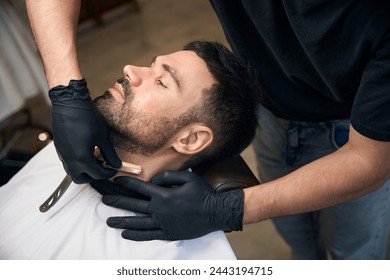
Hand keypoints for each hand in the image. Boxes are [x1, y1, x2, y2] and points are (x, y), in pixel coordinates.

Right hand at [49, 79, 120, 182]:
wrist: (69, 103)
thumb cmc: (87, 118)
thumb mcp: (103, 137)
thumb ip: (110, 154)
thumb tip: (116, 164)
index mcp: (82, 158)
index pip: (97, 174)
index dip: (108, 173)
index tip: (114, 169)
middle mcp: (69, 159)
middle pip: (80, 178)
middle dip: (92, 176)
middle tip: (103, 168)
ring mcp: (62, 154)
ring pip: (72, 171)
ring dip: (84, 169)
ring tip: (95, 158)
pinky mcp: (59, 148)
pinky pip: (68, 162)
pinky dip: (77, 162)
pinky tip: (86, 151)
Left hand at [102, 171, 243, 240]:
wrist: (215, 212)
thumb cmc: (203, 193)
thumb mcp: (188, 177)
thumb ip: (168, 176)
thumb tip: (153, 181)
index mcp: (164, 195)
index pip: (140, 188)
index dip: (126, 183)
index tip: (116, 181)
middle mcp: (160, 210)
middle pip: (134, 205)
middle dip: (117, 201)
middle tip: (104, 199)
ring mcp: (163, 224)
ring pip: (137, 222)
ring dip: (122, 221)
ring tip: (109, 221)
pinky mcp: (168, 234)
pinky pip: (148, 236)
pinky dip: (136, 235)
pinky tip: (126, 234)